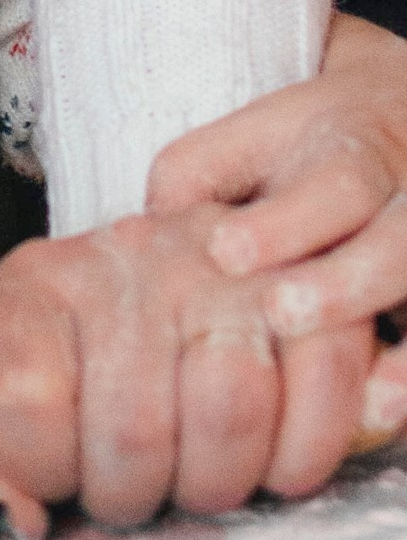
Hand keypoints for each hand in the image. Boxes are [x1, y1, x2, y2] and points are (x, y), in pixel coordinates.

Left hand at [0, 201, 382, 539]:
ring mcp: (218, 269)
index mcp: (32, 287)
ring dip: (213, 484)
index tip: (56, 473)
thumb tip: (5, 518)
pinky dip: (297, 459)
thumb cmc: (83, 365)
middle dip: (131, 495)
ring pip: (229, 416)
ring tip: (193, 474)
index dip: (42, 469)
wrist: (171, 274)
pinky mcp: (301, 290)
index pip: (21, 399)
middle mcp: (124, 262)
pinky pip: (320, 394)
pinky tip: (265, 461)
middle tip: (133, 488)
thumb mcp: (9, 405)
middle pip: (133, 431)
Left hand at [146, 14, 406, 394]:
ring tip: (370, 400)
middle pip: (398, 243)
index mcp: (356, 158)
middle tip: (281, 314)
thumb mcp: (247, 141)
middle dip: (345, 282)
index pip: (334, 188)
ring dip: (404, 352)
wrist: (400, 129)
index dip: (284, 224)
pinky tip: (386, 410)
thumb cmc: (302, 153)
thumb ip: (199, 172)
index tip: (225, 252)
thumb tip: (157, 221)